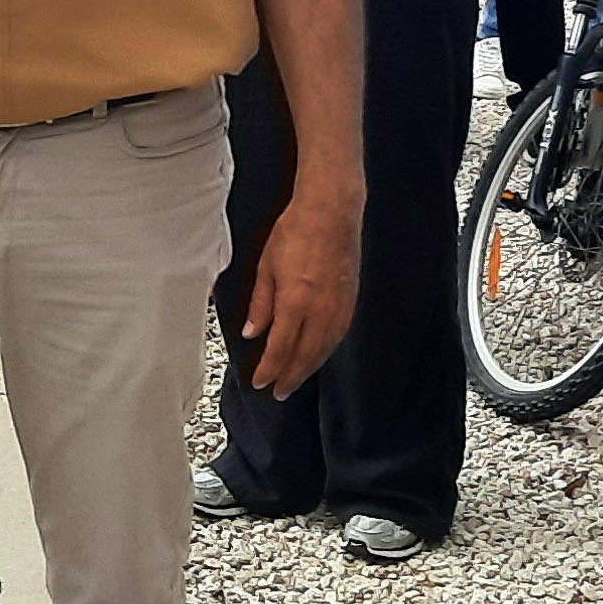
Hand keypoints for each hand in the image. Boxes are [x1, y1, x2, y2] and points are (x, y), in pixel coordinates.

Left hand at [240, 184, 363, 396]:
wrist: (331, 211)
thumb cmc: (296, 231)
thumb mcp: (266, 266)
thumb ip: (261, 304)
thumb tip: (253, 331)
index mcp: (294, 303)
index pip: (280, 349)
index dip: (269, 370)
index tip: (260, 382)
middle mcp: (320, 311)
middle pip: (304, 356)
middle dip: (290, 377)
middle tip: (278, 392)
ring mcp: (338, 307)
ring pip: (323, 350)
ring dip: (309, 368)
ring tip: (296, 378)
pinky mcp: (350, 300)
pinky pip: (337, 336)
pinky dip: (325, 351)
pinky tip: (318, 354)